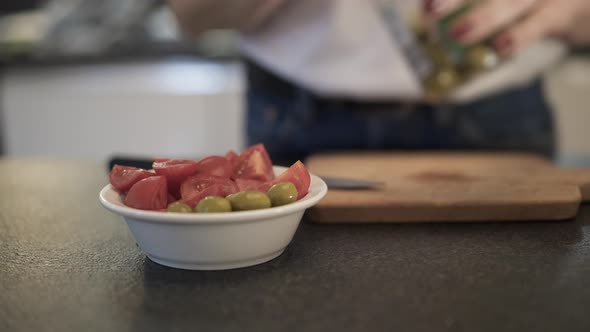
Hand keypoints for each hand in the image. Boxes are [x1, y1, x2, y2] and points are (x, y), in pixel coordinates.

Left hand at [424, 0, 589, 55]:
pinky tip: (501, 48)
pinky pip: (539, 24)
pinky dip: (519, 36)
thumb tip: (427, 12)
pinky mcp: (563, 12)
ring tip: (457, 33)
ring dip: (485, 18)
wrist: (584, 6)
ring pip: (514, 1)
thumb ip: (470, 3)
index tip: (426, 6)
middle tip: (430, 10)